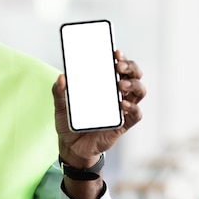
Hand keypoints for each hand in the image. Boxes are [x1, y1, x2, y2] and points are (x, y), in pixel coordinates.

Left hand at [52, 50, 145, 167]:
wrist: (71, 146)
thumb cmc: (70, 122)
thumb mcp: (60, 106)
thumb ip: (59, 92)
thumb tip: (61, 77)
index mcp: (104, 85)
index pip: (118, 67)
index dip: (121, 58)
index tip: (115, 52)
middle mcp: (116, 94)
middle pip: (134, 76)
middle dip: (130, 67)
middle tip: (119, 66)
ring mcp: (121, 109)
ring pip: (139, 92)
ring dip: (133, 84)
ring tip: (120, 84)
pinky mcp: (123, 124)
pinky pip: (135, 114)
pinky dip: (132, 108)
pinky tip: (122, 104)